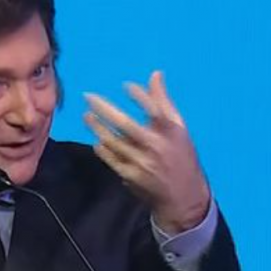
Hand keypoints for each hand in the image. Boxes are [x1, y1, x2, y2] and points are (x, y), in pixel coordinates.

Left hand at [83, 70, 209, 233]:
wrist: (183, 196)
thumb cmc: (181, 155)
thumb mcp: (178, 128)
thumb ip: (164, 101)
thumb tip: (155, 73)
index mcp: (170, 132)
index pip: (153, 109)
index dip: (139, 94)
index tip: (125, 85)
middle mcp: (155, 146)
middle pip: (125, 124)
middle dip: (103, 108)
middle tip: (88, 97)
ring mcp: (141, 162)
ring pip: (113, 141)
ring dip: (97, 127)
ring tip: (86, 116)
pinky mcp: (131, 176)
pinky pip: (111, 158)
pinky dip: (102, 148)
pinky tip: (97, 139)